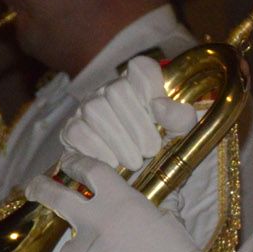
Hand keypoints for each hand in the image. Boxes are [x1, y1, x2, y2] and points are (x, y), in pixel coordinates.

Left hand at [25, 154, 230, 251]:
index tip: (67, 163)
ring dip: (80, 250)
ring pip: (68, 247)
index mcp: (123, 202)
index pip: (90, 170)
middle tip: (35, 187)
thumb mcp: (171, 222)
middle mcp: (99, 223)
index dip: (75, 163)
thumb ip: (153, 207)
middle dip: (41, 189)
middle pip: (57, 197)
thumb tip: (156, 198)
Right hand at [59, 56, 198, 170]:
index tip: (159, 114)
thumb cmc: (163, 152)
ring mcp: (88, 108)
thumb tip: (158, 105)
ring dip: (118, 140)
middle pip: (116, 90)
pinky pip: (78, 131)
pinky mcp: (72, 130)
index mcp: (141, 86)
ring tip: (134, 162)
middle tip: (150, 151)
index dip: (151, 86)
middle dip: (137, 125)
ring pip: (95, 109)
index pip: (142, 67)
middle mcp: (111, 91)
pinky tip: (112, 164)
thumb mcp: (180, 137)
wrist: (141, 183)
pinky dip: (97, 150)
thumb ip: (180, 118)